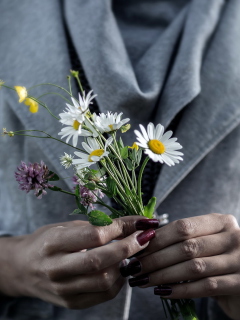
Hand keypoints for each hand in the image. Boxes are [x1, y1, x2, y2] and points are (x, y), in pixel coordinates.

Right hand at [0, 217, 155, 308]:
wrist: (23, 268)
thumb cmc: (46, 242)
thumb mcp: (65, 226)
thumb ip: (96, 226)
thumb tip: (131, 225)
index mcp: (53, 243)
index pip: (94, 235)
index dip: (122, 228)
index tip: (141, 222)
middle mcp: (56, 269)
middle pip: (101, 261)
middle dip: (130, 247)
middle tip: (145, 237)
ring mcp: (64, 290)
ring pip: (105, 281)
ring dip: (126, 265)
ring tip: (131, 252)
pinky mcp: (71, 303)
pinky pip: (104, 295)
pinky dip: (118, 281)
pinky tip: (120, 268)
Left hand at [121, 213, 239, 319]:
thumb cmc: (219, 257)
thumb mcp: (207, 240)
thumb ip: (185, 237)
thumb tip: (145, 239)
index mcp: (221, 222)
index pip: (183, 226)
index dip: (158, 238)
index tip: (137, 248)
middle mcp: (233, 238)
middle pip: (186, 247)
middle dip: (156, 258)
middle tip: (135, 267)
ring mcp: (239, 261)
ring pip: (193, 267)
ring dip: (163, 275)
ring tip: (143, 280)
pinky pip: (204, 287)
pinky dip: (181, 290)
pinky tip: (163, 292)